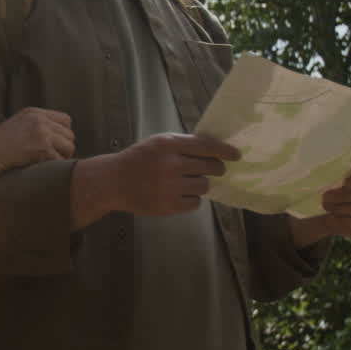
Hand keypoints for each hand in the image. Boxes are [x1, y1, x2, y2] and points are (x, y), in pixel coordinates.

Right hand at [0, 107, 74, 168]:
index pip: (65, 120)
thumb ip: (36, 126)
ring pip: (69, 147)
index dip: (63, 134)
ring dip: (61, 157)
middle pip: (69, 134)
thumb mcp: (17, 125)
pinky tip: (42, 168)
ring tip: (47, 163)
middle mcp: (40, 119)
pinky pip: (60, 160)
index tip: (55, 145)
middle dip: (63, 148)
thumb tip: (58, 139)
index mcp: (34, 112)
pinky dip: (54, 167)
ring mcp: (42, 133)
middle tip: (51, 157)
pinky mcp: (42, 148)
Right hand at [107, 133, 239, 216]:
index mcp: (168, 144)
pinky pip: (195, 203)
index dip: (225, 150)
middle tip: (215, 170)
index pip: (206, 146)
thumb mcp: (158, 143)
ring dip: (201, 184)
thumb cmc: (139, 159)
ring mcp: (169, 187)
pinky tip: (180, 194)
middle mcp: (170, 164)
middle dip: (216, 169)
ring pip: (204, 186)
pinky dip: (192, 199)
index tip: (236, 155)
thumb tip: (215, 151)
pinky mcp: (167, 205)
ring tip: (188, 182)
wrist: (113, 182)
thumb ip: (183, 145)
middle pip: (209, 167)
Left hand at [318, 163, 350, 236]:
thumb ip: (338, 174)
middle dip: (349, 196)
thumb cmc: (335, 186)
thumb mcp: (336, 177)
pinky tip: (336, 218)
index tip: (346, 183)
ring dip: (349, 209)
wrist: (332, 208)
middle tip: (328, 197)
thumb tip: (334, 177)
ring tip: (330, 207)